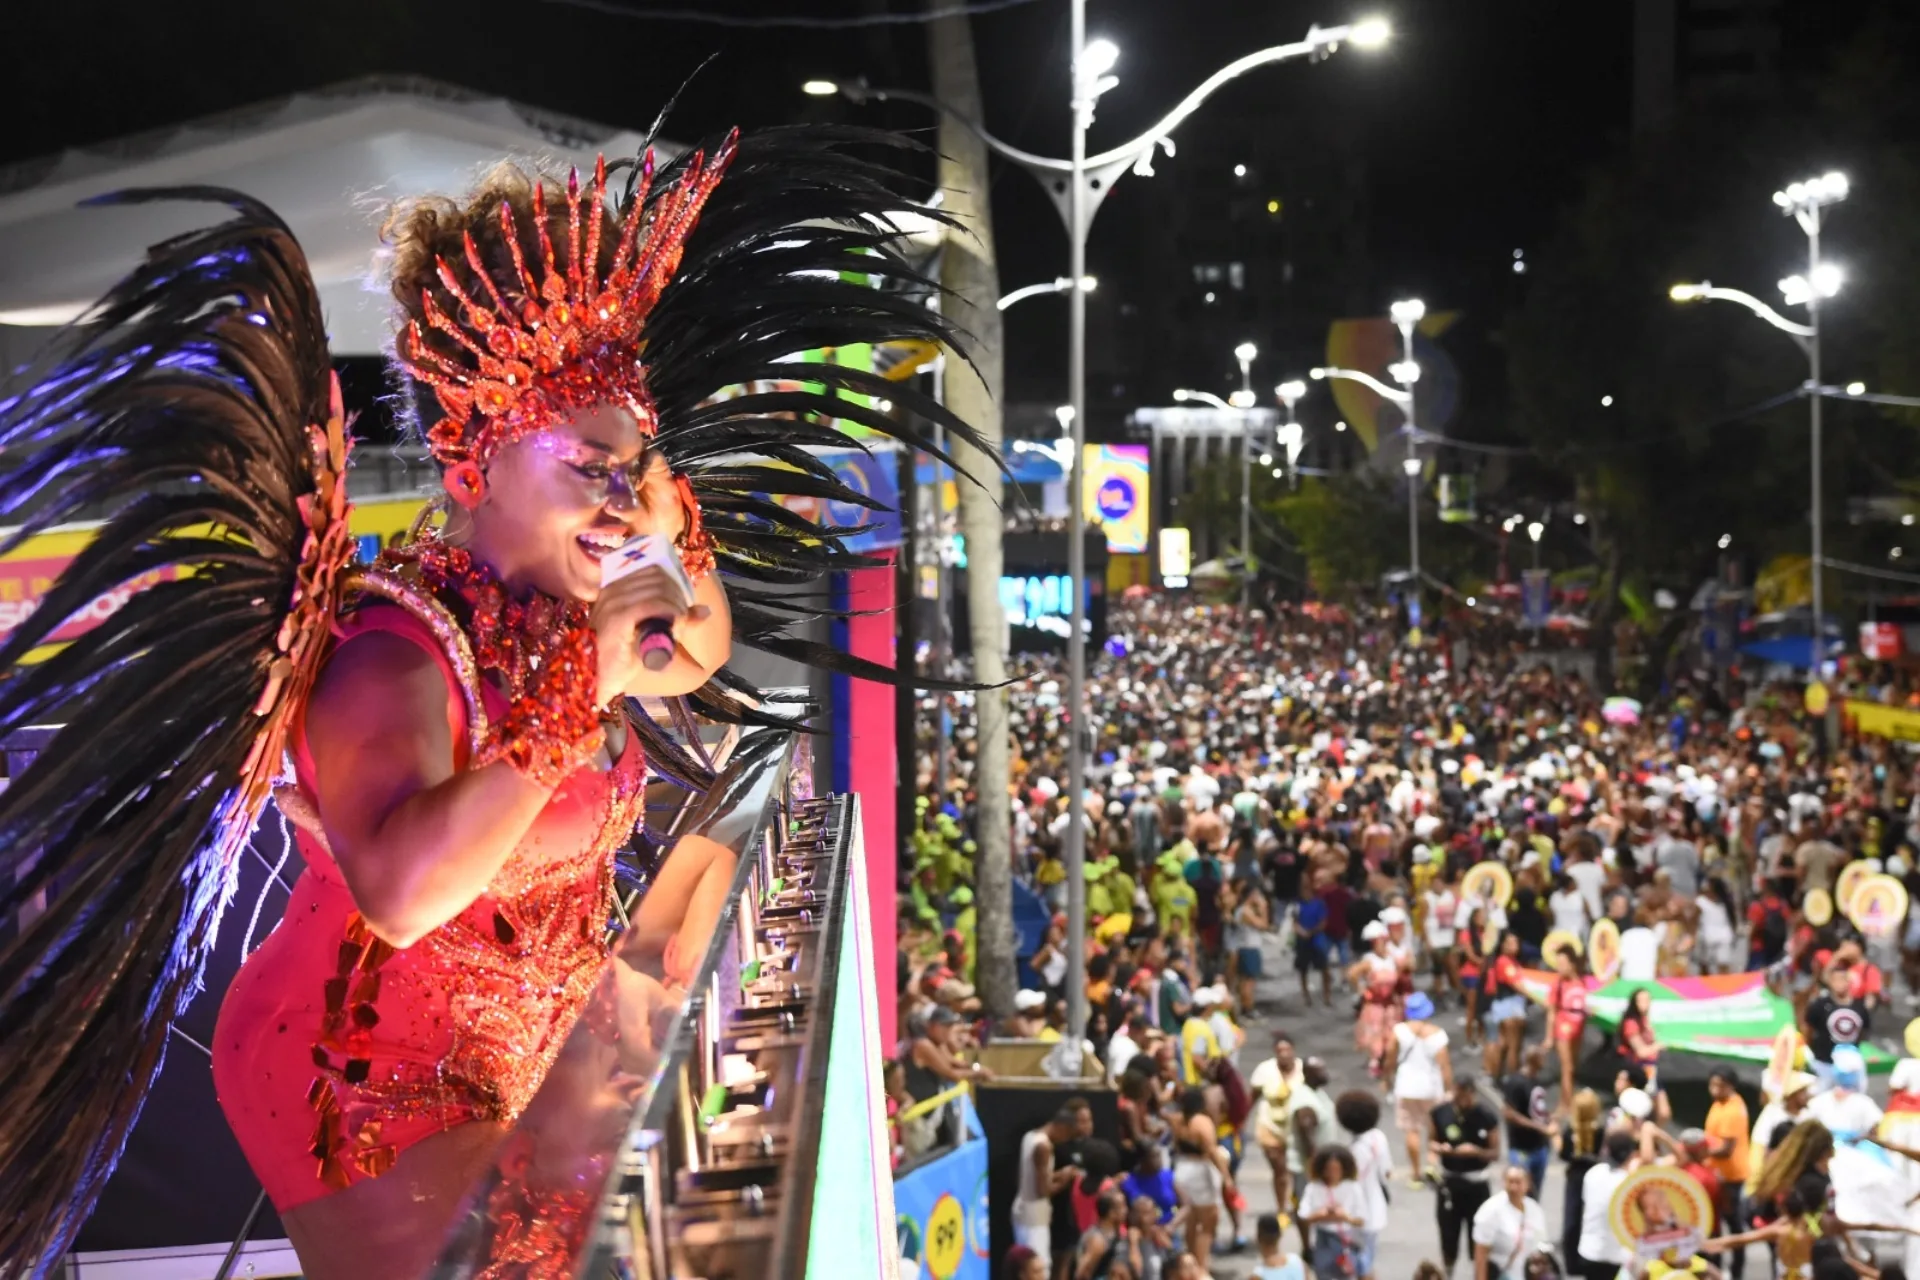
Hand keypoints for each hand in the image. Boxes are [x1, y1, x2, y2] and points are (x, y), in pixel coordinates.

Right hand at [590, 564, 706, 705]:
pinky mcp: (617, 617)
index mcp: (616, 586)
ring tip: (678, 627)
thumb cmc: (623, 656)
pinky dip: (671, 614)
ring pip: (659, 591)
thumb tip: (705, 610)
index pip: (653, 569)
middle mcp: (612, 589)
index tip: (682, 604)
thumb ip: (676, 618)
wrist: (600, 678)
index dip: (674, 584)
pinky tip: (674, 628)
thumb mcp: (654, 632)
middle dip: (678, 596)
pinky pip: (654, 605)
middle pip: (658, 578)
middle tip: (683, 618)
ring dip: (676, 608)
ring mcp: (613, 601)